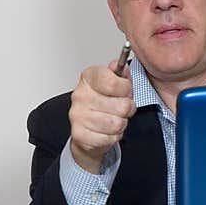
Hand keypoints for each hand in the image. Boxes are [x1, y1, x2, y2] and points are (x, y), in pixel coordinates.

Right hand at [68, 59, 135, 173]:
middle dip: (127, 110)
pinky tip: (107, 131)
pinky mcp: (80, 135)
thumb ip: (121, 74)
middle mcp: (80, 95)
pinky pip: (109, 138)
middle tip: (121, 109)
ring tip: (114, 120)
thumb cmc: (104, 104)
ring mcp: (78, 115)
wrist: (87, 128)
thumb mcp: (116, 84)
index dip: (126, 89)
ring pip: (117, 124)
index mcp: (88, 78)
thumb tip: (121, 66)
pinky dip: (113, 137)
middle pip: (122, 106)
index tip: (124, 91)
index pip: (114, 82)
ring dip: (121, 124)